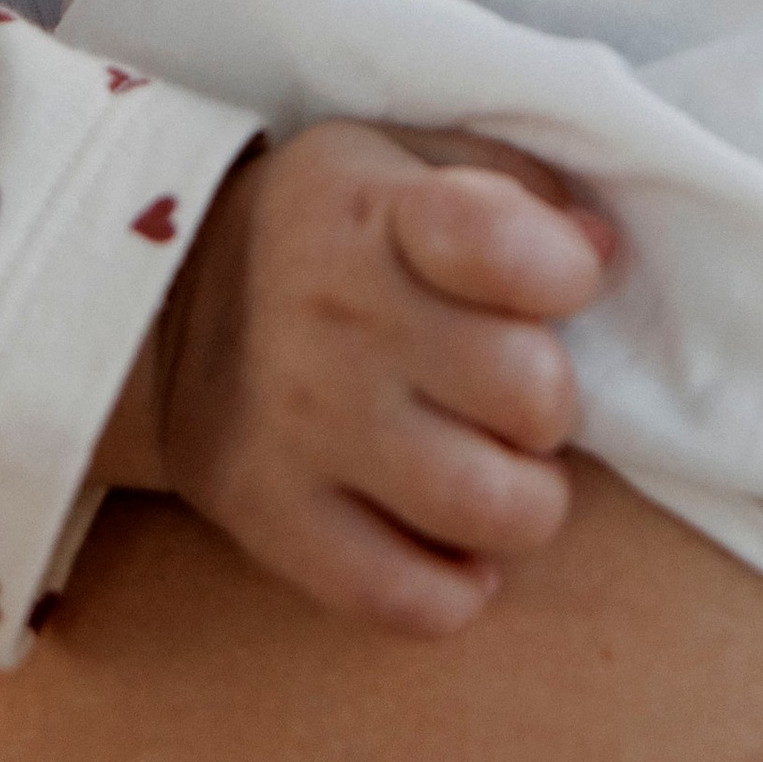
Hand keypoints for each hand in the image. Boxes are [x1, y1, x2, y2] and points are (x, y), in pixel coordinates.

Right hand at [110, 120, 615, 639]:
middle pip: (531, 392)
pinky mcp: (273, 521)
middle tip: (514, 390)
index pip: (511, 248)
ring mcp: (301, 428)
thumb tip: (602, 250)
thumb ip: (508, 185)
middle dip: (549, 398)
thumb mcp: (399, 160)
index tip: (553, 284)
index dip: (566, 275)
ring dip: (525, 500)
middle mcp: (335, 320)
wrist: (160, 306)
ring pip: (491, 508)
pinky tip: (453, 546)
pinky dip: (458, 589)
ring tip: (496, 469)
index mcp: (371, 213)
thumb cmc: (324, 228)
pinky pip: (410, 600)